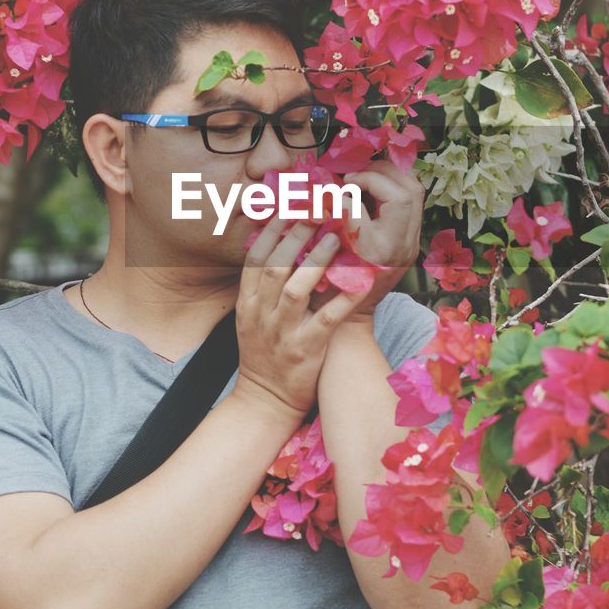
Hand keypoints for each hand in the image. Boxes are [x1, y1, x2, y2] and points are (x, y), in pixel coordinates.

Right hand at [234, 215, 373, 427]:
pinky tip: (360, 280)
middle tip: (317, 211)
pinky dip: (344, 298)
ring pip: (296, 289)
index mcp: (247, 303)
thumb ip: (263, 286)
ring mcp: (283, 332)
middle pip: (274, 266)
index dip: (272, 230)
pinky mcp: (306, 349)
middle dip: (295, 236)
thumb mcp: (252, 318)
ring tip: (335, 236)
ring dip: (315, 260)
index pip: (255, 258)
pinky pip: (327, 319)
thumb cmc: (264, 354)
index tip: (289, 206)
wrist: (264, 402)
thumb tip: (281, 246)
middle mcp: (261, 314)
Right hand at [310, 159, 424, 317]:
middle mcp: (401, 245)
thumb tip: (330, 188)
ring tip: (366, 176)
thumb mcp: (323, 252)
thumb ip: (329, 219)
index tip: (341, 185)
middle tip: (356, 173)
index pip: (378, 198)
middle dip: (381, 172)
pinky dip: (395, 189)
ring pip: (416, 194)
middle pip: (408, 191)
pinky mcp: (411, 243)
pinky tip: (374, 190)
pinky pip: (412, 205)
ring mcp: (410, 244)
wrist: (352, 315)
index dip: (358, 183)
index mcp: (379, 247)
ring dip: (392, 178)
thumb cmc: (330, 287)